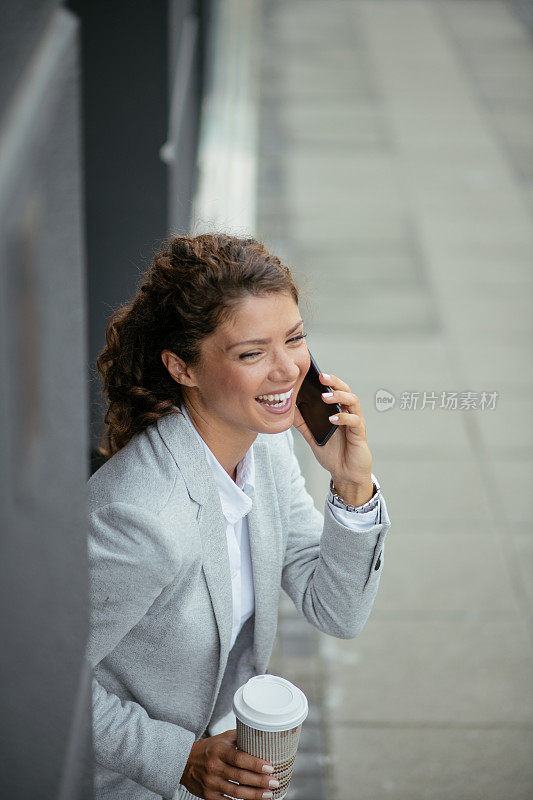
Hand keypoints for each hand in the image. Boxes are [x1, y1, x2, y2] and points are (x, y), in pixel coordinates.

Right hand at [180, 728, 277, 798]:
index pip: (239, 758)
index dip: (255, 764)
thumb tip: (262, 735)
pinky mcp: (209, 796)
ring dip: (254, 795)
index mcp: (219, 751)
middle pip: (240, 777)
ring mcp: (211, 783)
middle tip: (274, 782)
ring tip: (268, 794)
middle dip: (260, 781)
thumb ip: (240, 737)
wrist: (184, 762)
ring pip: (236, 792)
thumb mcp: (222, 738)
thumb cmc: (208, 749)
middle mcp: (214, 767)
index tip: (270, 767)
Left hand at [292, 372, 372, 499]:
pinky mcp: (359, 434)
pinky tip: (332, 418)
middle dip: (334, 382)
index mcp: (339, 411)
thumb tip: (289, 410)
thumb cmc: (333, 454)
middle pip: (346, 390)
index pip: (336, 390)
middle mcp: (349, 414)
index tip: (315, 374)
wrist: (345, 474)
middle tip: (322, 378)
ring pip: (353, 402)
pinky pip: (355, 421)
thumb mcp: (313, 437)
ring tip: (325, 397)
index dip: (328, 381)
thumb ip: (303, 423)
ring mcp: (356, 423)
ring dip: (339, 397)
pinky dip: (344, 417)